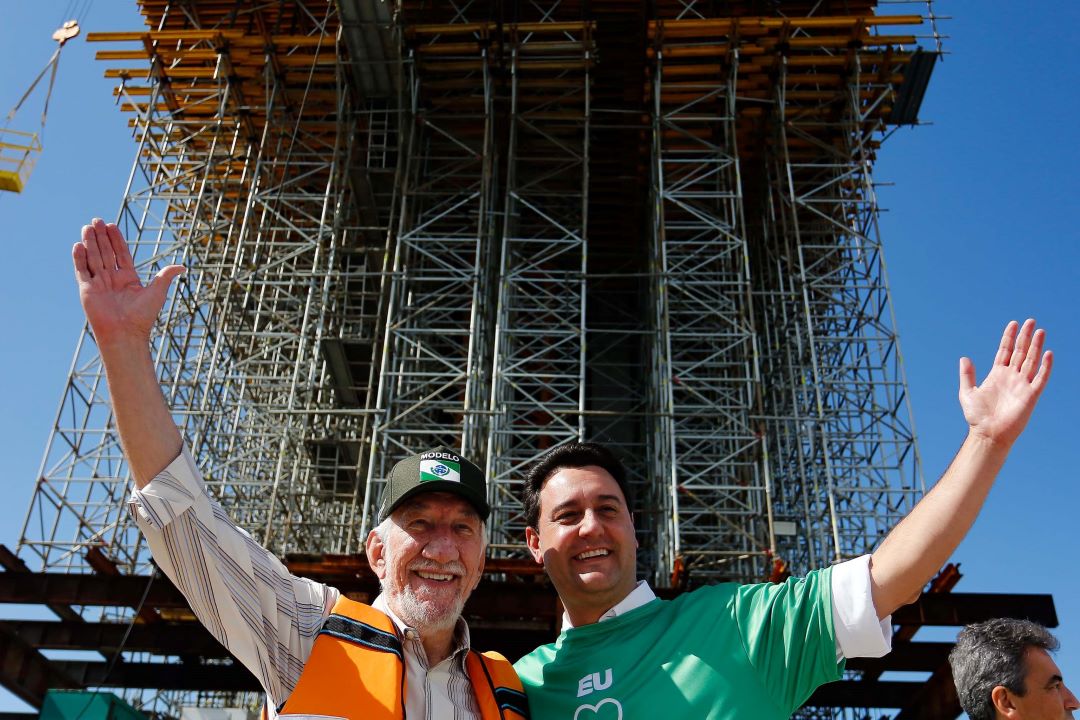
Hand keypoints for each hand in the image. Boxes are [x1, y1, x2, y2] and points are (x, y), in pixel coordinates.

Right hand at [72, 218, 184, 345]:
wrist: (125, 332)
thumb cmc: (142, 316)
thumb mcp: (157, 292)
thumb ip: (166, 276)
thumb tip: (183, 266)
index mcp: (128, 278)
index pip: (121, 253)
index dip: (116, 239)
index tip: (112, 225)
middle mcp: (112, 279)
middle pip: (105, 252)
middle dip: (101, 236)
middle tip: (97, 220)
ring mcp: (99, 283)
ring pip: (93, 258)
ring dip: (90, 242)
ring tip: (88, 226)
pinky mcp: (87, 289)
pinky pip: (82, 270)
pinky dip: (79, 258)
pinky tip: (78, 244)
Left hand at [959, 319, 1052, 447]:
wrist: (987, 434)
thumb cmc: (977, 416)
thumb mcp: (967, 392)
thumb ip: (967, 375)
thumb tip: (964, 357)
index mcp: (997, 375)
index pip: (1005, 351)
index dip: (1009, 338)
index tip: (1014, 324)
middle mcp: (1011, 377)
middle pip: (1021, 352)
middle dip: (1025, 336)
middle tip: (1031, 321)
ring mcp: (1022, 385)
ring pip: (1032, 361)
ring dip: (1036, 346)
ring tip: (1040, 331)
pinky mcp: (1031, 395)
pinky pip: (1040, 378)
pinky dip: (1045, 367)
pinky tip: (1048, 354)